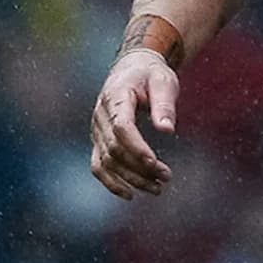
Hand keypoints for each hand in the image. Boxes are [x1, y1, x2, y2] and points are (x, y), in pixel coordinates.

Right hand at [88, 49, 178, 199]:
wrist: (131, 69)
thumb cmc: (150, 74)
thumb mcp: (163, 81)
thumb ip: (164, 104)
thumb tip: (166, 130)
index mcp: (115, 97)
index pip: (121, 127)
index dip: (136, 148)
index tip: (155, 163)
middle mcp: (100, 115)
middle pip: (115, 149)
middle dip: (139, 167)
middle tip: (166, 178)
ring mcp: (96, 130)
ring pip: (107, 161)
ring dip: (130, 179)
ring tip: (157, 188)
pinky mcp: (98, 140)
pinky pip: (98, 165)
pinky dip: (111, 182)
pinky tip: (130, 194)